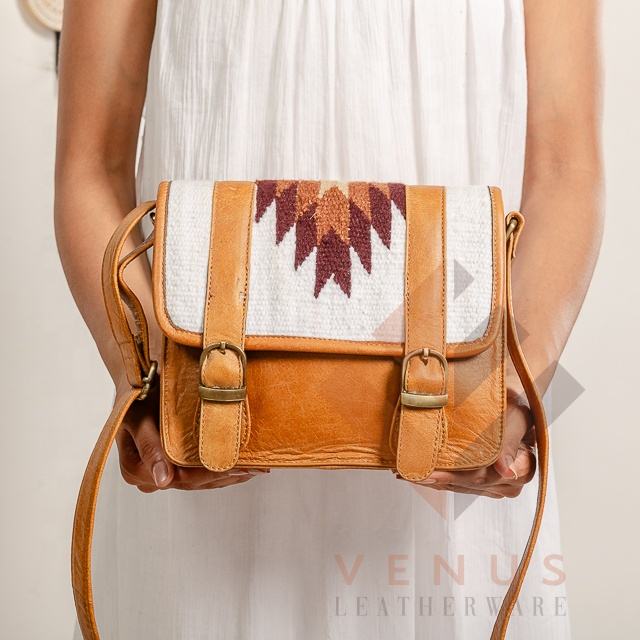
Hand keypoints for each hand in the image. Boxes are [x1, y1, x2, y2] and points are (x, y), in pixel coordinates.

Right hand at [115, 387, 266, 491]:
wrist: (134, 381)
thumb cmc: (135, 395)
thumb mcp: (138, 416)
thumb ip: (149, 447)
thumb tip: (163, 480)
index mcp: (137, 468)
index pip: (182, 478)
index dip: (212, 473)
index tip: (238, 467)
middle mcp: (150, 476)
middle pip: (194, 482)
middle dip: (227, 474)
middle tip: (257, 467)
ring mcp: (162, 472)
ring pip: (200, 481)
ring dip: (229, 475)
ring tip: (256, 467)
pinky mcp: (173, 465)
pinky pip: (200, 473)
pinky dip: (222, 469)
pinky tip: (242, 466)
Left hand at [399, 388, 536, 498]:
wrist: (510, 402)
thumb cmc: (512, 406)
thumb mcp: (516, 418)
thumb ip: (510, 443)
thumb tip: (504, 469)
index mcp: (522, 470)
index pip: (479, 477)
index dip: (450, 477)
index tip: (426, 474)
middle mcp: (509, 483)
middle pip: (466, 484)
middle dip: (435, 479)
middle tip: (406, 474)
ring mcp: (495, 485)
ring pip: (459, 487)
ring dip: (433, 481)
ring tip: (406, 474)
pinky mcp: (483, 483)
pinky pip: (458, 484)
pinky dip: (439, 479)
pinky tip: (420, 474)